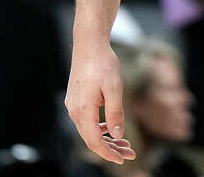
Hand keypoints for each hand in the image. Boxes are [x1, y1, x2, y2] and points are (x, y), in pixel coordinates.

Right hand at [65, 41, 135, 163]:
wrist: (89, 45)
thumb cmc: (103, 63)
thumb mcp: (114, 88)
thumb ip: (115, 112)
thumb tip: (117, 135)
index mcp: (83, 110)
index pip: (94, 141)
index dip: (109, 153)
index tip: (123, 159)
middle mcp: (74, 111)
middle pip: (91, 139)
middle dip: (111, 149)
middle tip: (130, 154)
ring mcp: (73, 105)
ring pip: (88, 131)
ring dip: (106, 139)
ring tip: (125, 143)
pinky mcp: (76, 100)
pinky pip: (86, 121)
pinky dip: (99, 128)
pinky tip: (111, 129)